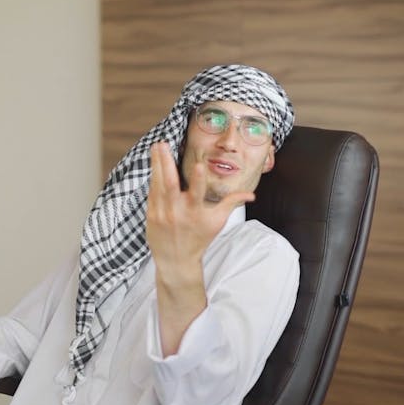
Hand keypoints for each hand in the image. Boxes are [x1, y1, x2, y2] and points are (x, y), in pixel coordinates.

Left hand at [146, 141, 254, 281]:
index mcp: (196, 212)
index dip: (198, 179)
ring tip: (156, 146)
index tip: (198, 164)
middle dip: (166, 163)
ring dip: (156, 164)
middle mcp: (177, 212)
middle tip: (163, 144)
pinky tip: (154, 163)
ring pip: (158, 184)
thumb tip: (251, 195)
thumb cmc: (199, 238)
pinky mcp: (151, 214)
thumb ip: (231, 203)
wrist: (176, 260)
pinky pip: (152, 191)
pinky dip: (153, 177)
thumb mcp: (217, 222)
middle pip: (170, 184)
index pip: (198, 193)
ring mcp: (162, 213)